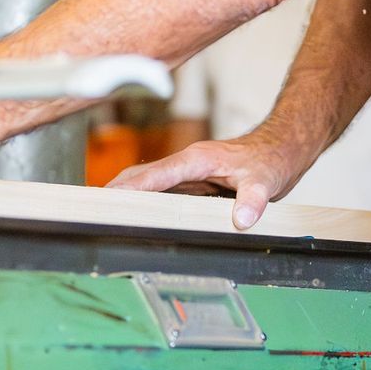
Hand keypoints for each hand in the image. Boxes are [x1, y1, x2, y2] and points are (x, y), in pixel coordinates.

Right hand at [107, 133, 299, 229]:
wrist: (280, 149)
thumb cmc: (270, 159)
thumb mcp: (266, 181)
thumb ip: (253, 200)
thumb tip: (241, 219)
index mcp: (197, 159)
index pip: (156, 174)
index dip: (131, 187)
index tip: (107, 198)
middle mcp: (187, 165)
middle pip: (141, 176)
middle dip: (115, 192)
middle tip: (90, 211)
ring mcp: (187, 174)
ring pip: (148, 184)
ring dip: (126, 198)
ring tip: (100, 216)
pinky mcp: (191, 183)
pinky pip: (161, 192)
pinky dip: (144, 203)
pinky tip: (133, 218)